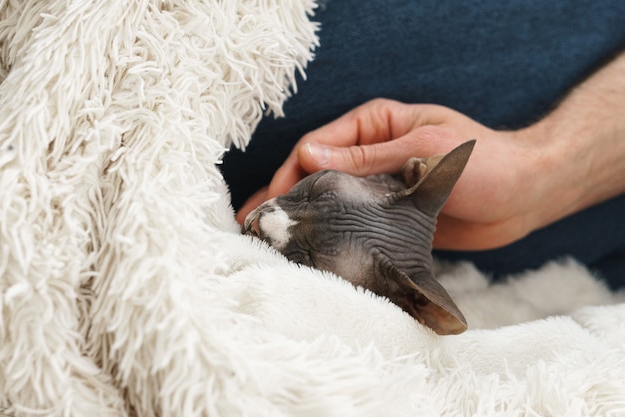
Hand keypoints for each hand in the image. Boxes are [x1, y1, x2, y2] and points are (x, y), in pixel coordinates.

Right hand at [239, 51, 624, 250]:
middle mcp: (371, 153)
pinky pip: (352, 221)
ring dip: (303, 218)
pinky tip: (312, 251)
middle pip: (316, 174)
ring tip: (270, 242)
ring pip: (330, 200)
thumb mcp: (423, 150)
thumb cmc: (485, 162)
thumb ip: (366, 156)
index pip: (317, 145)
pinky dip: (331, 233)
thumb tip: (307, 155)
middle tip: (253, 227)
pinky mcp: (388, 214)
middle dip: (285, 198)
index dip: (288, 173)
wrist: (525, 196)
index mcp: (375, 125)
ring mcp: (377, 185)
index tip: (270, 202)